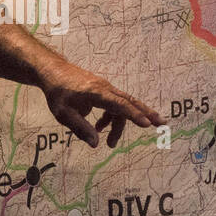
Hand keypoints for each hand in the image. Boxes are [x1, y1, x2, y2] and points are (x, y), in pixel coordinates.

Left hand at [38, 58, 163, 148]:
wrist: (54, 72)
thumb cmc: (57, 92)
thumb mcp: (63, 114)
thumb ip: (80, 129)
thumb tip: (96, 144)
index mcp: (96, 93)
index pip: (119, 104)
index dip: (133, 115)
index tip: (146, 124)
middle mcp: (105, 89)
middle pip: (130, 102)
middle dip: (146, 113)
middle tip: (161, 124)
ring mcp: (106, 89)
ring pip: (121, 107)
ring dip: (118, 126)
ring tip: (110, 144)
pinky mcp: (103, 91)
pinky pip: (114, 106)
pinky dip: (111, 118)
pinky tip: (99, 128)